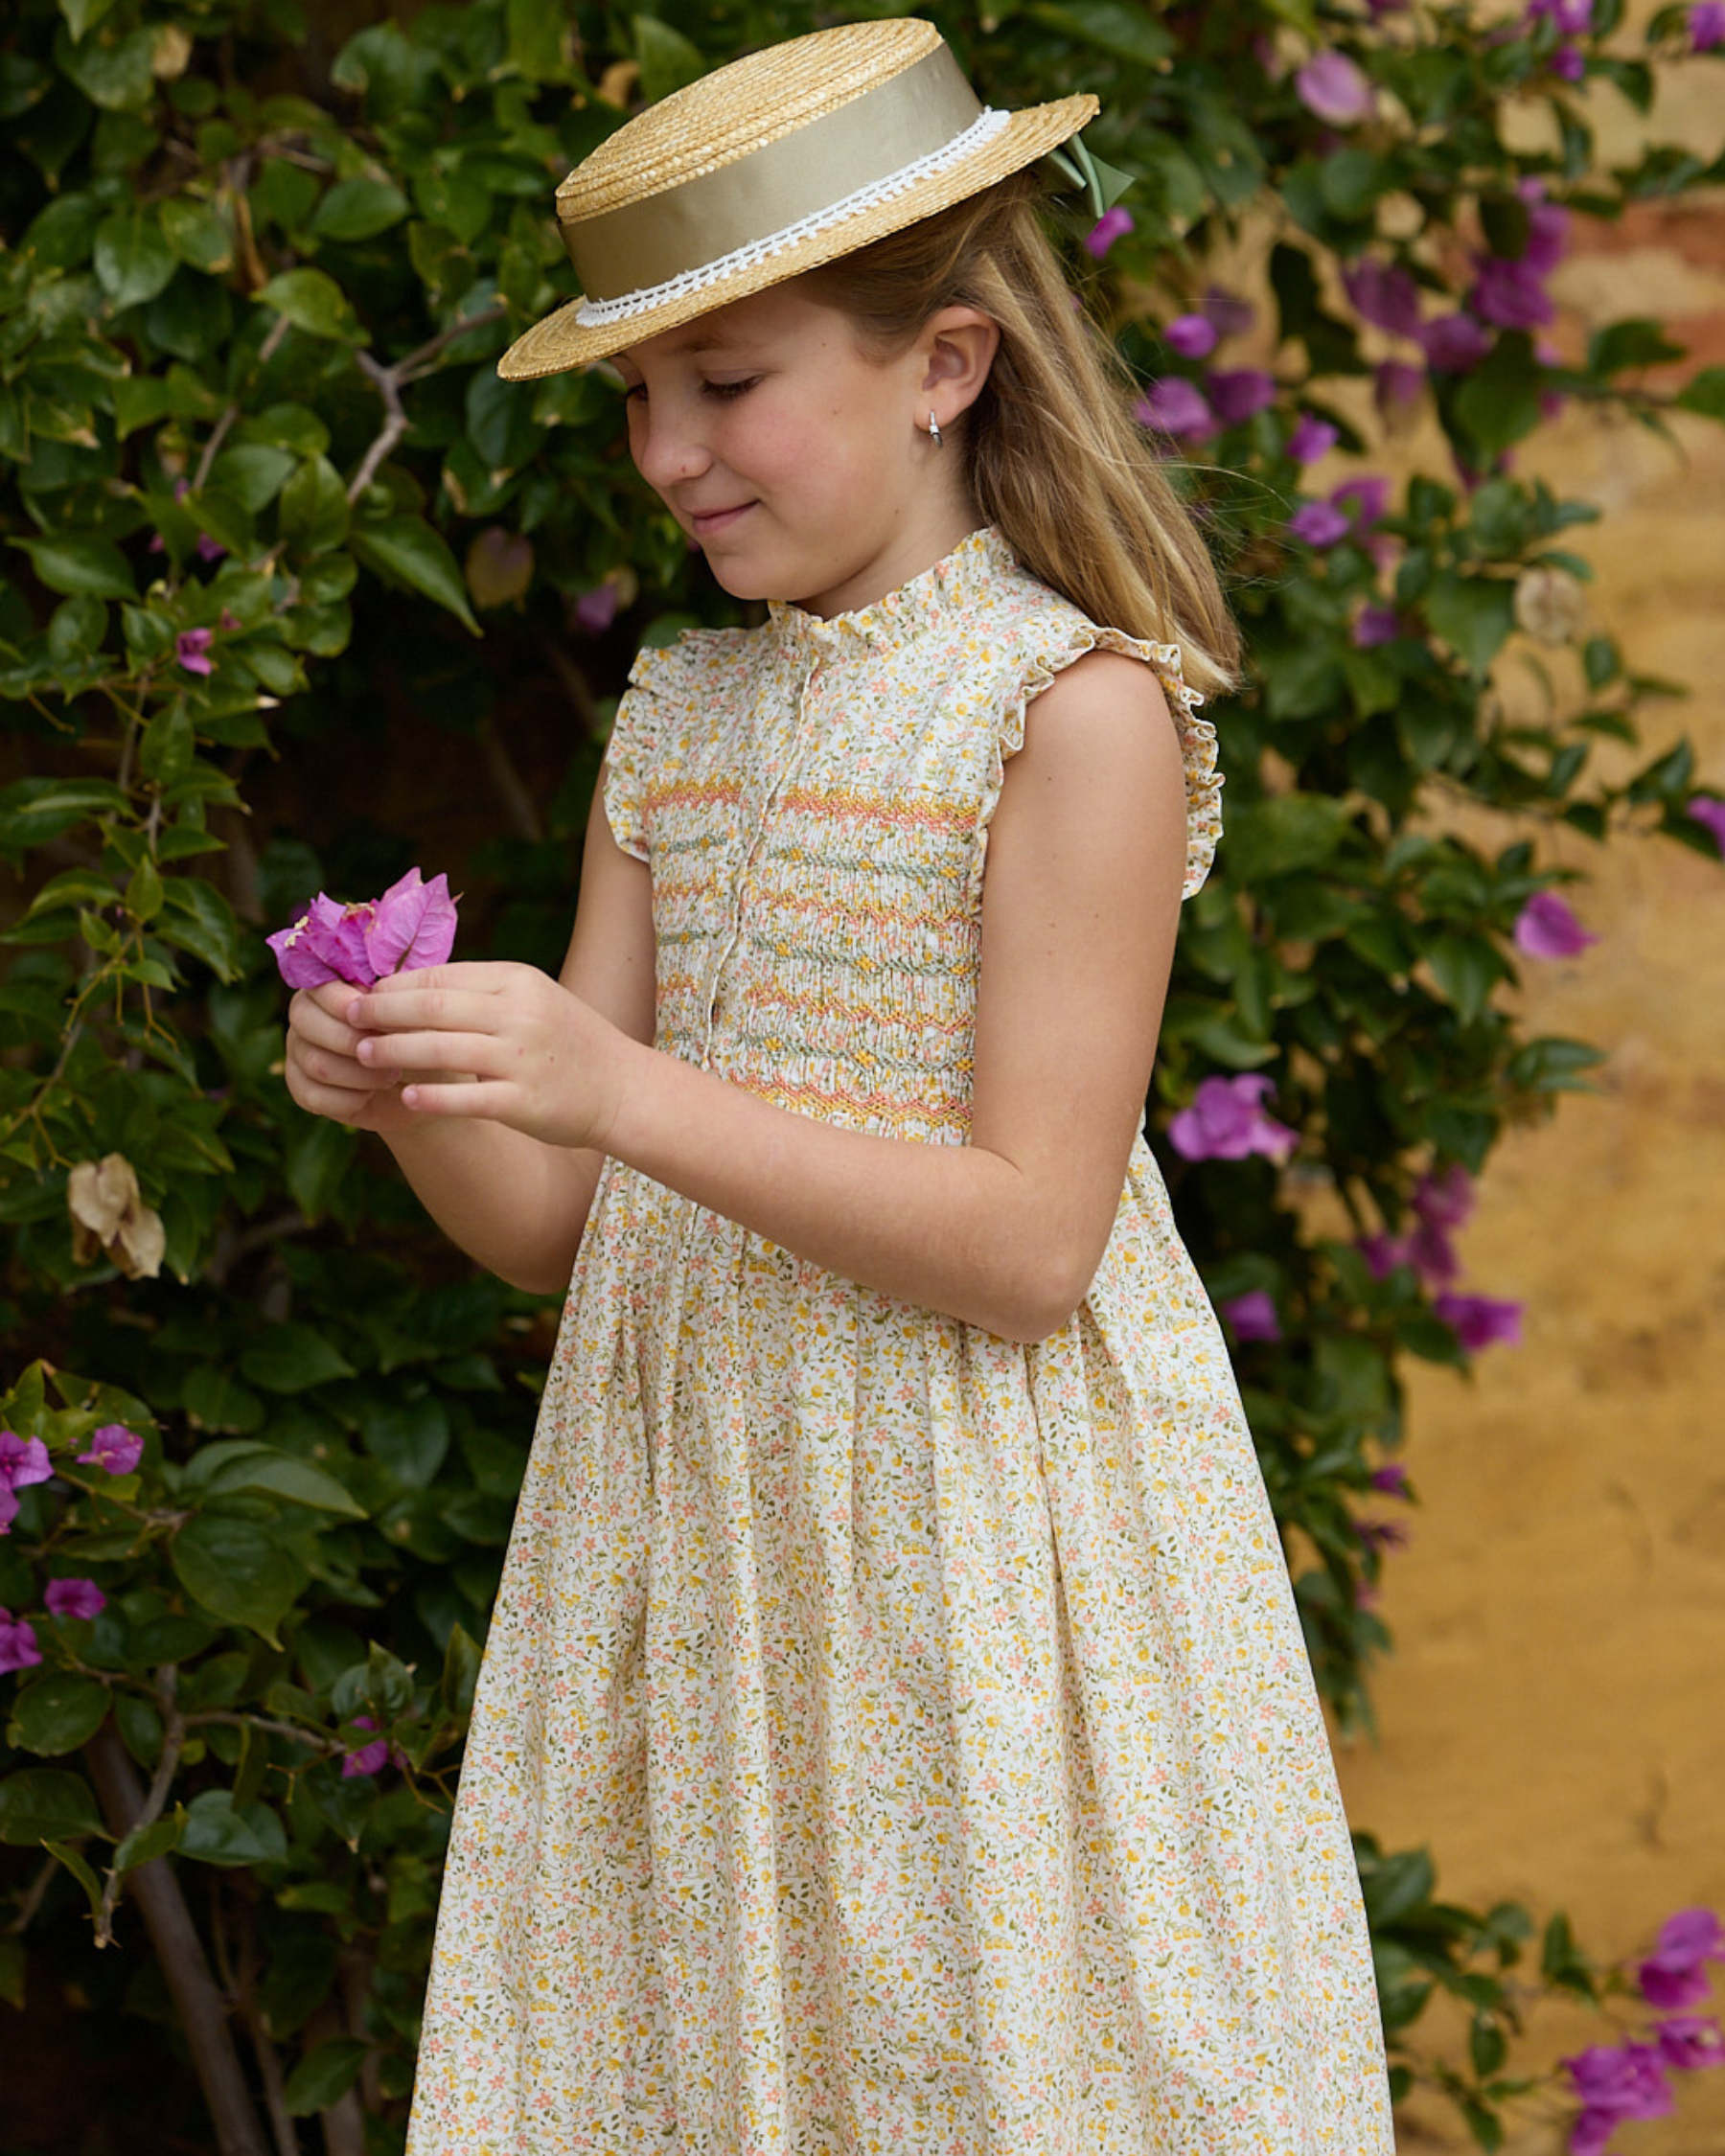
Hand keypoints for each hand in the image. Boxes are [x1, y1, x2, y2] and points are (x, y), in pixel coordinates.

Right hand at [284, 979, 423, 1136]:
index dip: (343, 1003)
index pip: (320, 987)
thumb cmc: (421, 1038)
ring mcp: (299, 1052)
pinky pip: (312, 1095)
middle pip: (305, 1020)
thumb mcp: (415, 1016)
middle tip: (389, 1052)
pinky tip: (370, 1095)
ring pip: (313, 1061)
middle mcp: (307, 1016)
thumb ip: (394, 1001)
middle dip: (350, 1039)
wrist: (423, 1085)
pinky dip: (347, 1098)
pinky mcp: (302, 1089)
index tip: (374, 1019)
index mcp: (331, 987)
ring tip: (390, 1075)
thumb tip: (375, 996)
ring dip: (357, 1073)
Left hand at [349, 961, 626, 1151]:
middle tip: (349, 1018)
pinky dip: (430, 1096)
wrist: (622, 1088)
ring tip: (364, 1055)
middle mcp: (519, 1014)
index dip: (395, 986)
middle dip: (383, 1013)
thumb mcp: (533, 999)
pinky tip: (404, 1097)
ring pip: (440, 1050)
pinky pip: (464, 1097)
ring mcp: (522, 1059)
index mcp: (518, 981)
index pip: (441, 976)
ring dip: (394, 1051)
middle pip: (433, 1007)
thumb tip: (411, 986)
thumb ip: (481, 992)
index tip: (363, 994)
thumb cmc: (568, 1042)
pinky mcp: (523, 1101)